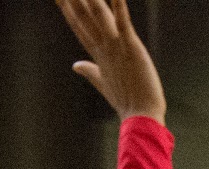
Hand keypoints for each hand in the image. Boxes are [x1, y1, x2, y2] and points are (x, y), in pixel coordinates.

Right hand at [55, 0, 164, 121]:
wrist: (141, 117)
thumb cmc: (125, 100)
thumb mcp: (103, 82)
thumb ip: (89, 70)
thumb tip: (76, 65)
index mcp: (97, 53)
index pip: (78, 26)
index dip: (67, 9)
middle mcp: (103, 47)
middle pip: (84, 17)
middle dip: (73, 0)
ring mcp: (116, 47)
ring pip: (99, 17)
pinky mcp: (132, 48)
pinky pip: (124, 24)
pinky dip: (120, 8)